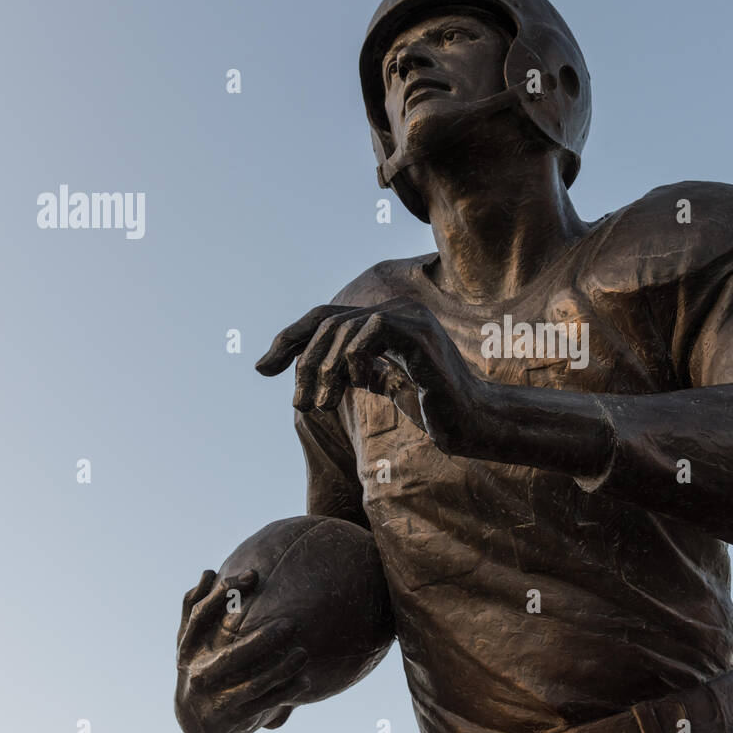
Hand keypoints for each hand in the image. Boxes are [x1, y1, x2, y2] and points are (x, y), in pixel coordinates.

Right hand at [174, 568, 310, 732]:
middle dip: (262, 641)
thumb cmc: (202, 666)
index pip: (201, 617)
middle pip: (231, 656)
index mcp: (188, 649)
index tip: (253, 575)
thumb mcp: (192, 641)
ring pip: (252, 684)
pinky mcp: (232, 719)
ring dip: (280, 670)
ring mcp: (215, 699)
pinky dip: (284, 693)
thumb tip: (208, 572)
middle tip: (291, 624)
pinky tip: (304, 680)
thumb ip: (196, 607)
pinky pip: (263, 705)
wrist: (197, 721)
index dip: (224, 594)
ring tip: (303, 653)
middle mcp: (199, 675)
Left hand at [255, 298, 489, 456]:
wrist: (470, 422)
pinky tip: (360, 387)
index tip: (263, 367)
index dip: (290, 339)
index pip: (326, 318)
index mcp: (386, 318)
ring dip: (323, 371)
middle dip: (303, 362)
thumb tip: (311, 369)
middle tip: (299, 404)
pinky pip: (372, 333)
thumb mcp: (382, 382)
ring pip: (343, 328)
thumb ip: (354, 368)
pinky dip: (354, 361)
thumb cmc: (430, 405)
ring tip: (319, 406)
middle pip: (327, 322)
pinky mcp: (420, 335)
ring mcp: (410, 318)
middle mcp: (397, 309)